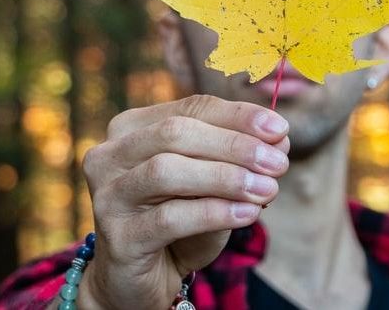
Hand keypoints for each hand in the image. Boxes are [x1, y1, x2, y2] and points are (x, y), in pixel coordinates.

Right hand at [74, 94, 289, 309]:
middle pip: (176, 133)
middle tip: (278, 162)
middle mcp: (110, 155)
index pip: (191, 108)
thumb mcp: (211, 185)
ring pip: (167, 170)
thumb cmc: (178, 223)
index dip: (238, 116)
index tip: (280, 128)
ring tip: (268, 189)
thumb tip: (279, 138)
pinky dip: (213, 212)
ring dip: (225, 177)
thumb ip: (238, 158)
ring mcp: (108, 195)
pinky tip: (247, 214)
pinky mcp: (117, 236)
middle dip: (234, 145)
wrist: (140, 281)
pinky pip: (168, 218)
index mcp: (131, 128)